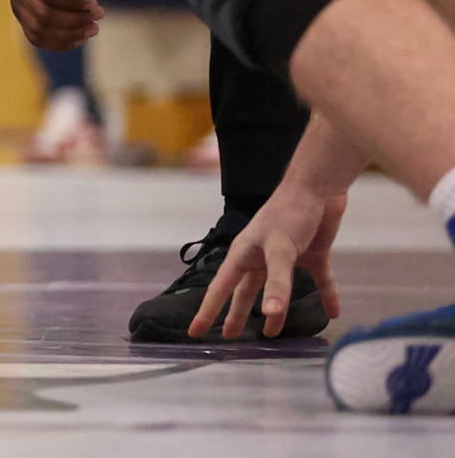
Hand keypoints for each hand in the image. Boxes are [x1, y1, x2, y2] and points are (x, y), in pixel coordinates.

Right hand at [6, 0, 104, 48]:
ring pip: (38, 29)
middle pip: (42, 14)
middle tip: (99, 14)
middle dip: (75, 20)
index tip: (95, 2)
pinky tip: (79, 37)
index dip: (74, 2)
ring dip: (69, 35)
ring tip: (93, 28)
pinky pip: (35, 36)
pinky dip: (58, 43)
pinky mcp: (21, 12)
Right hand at [188, 184, 344, 338]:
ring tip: (272, 334)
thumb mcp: (280, 249)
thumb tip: (270, 315)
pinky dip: (325, 296)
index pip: (220, 289)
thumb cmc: (289, 213)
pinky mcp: (312, 254)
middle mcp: (260, 258)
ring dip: (276, 311)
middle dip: (236, 314)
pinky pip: (318, 281)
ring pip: (277, 290)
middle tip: (229, 337)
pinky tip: (332, 312)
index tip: (194, 332)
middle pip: (245, 292)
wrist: (318, 188)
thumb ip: (277, 283)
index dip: (208, 311)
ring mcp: (286, 257)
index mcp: (243, 255)